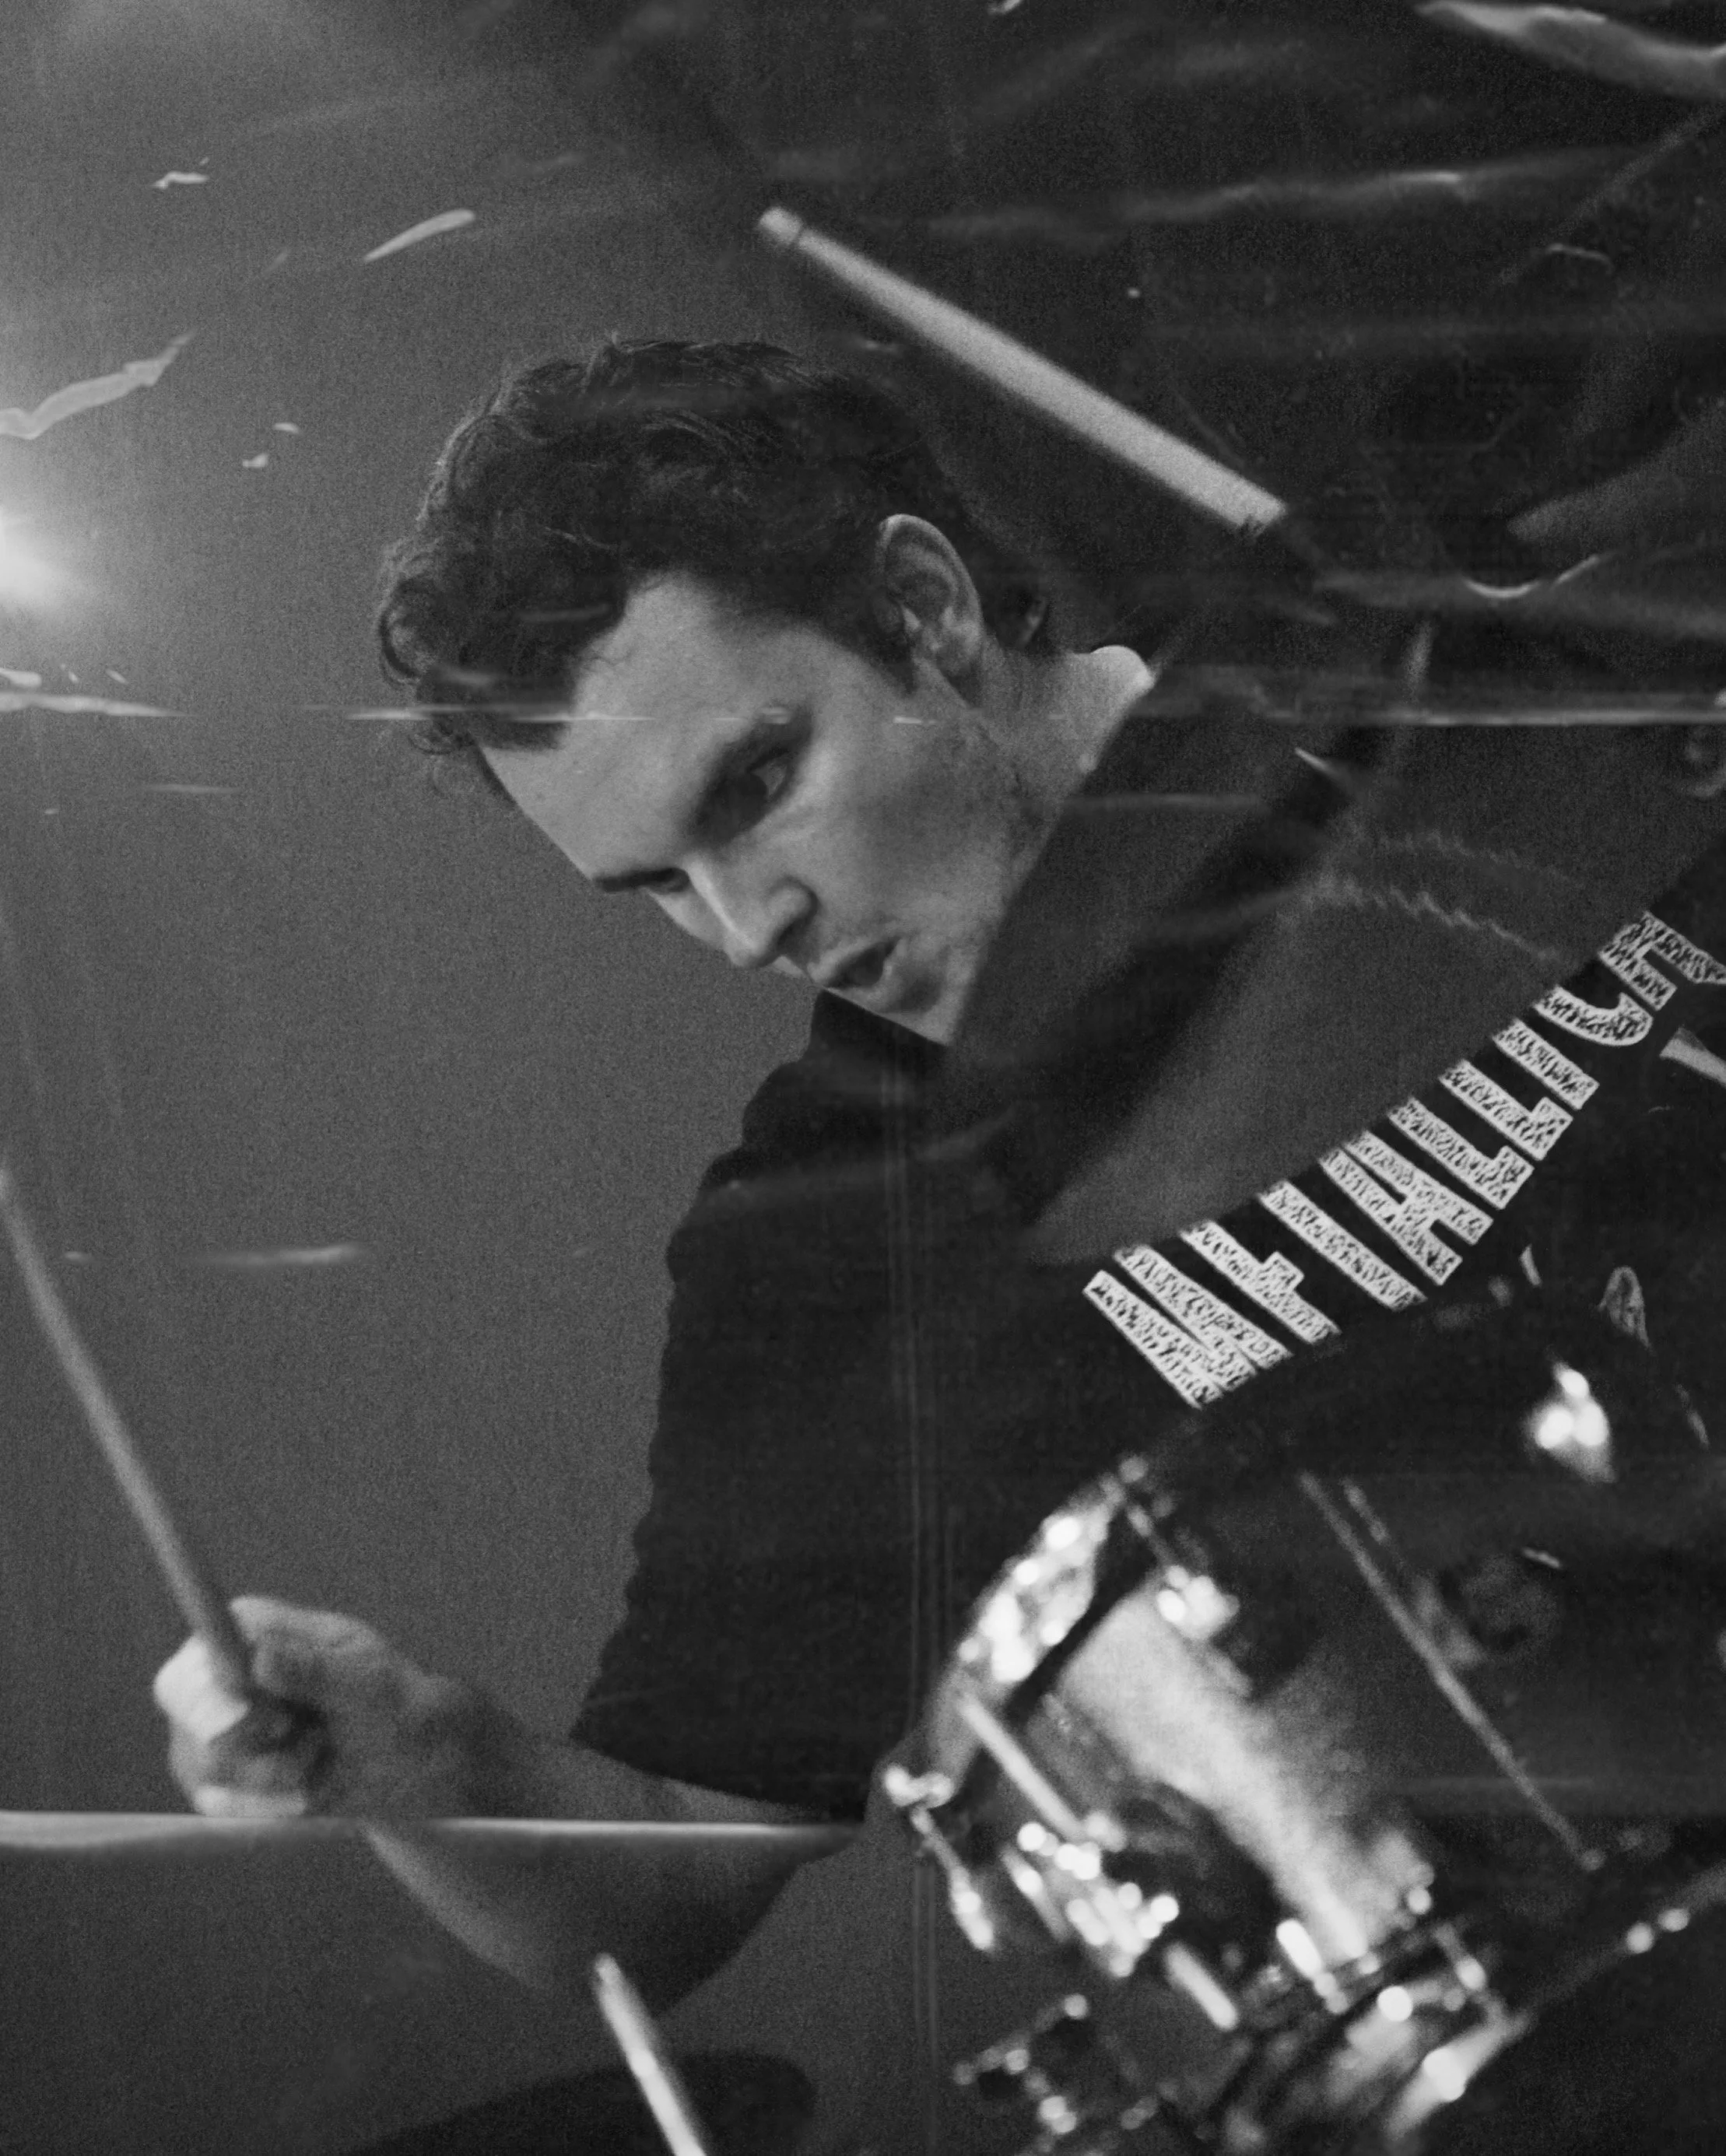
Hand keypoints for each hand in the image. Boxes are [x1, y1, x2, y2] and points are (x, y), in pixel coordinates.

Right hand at [153, 1595, 489, 1818]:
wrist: (404, 1760)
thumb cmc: (391, 1701)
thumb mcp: (367, 1682)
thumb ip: (314, 1671)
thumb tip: (259, 1657)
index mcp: (249, 1630)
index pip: (195, 1663)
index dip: (212, 1701)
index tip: (275, 1724)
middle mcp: (215, 1677)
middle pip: (192, 1722)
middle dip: (255, 1748)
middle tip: (314, 1741)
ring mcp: (207, 1731)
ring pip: (211, 1771)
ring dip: (279, 1776)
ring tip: (322, 1753)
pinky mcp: (215, 1780)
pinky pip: (226, 1808)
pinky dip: (276, 1805)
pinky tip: (310, 1785)